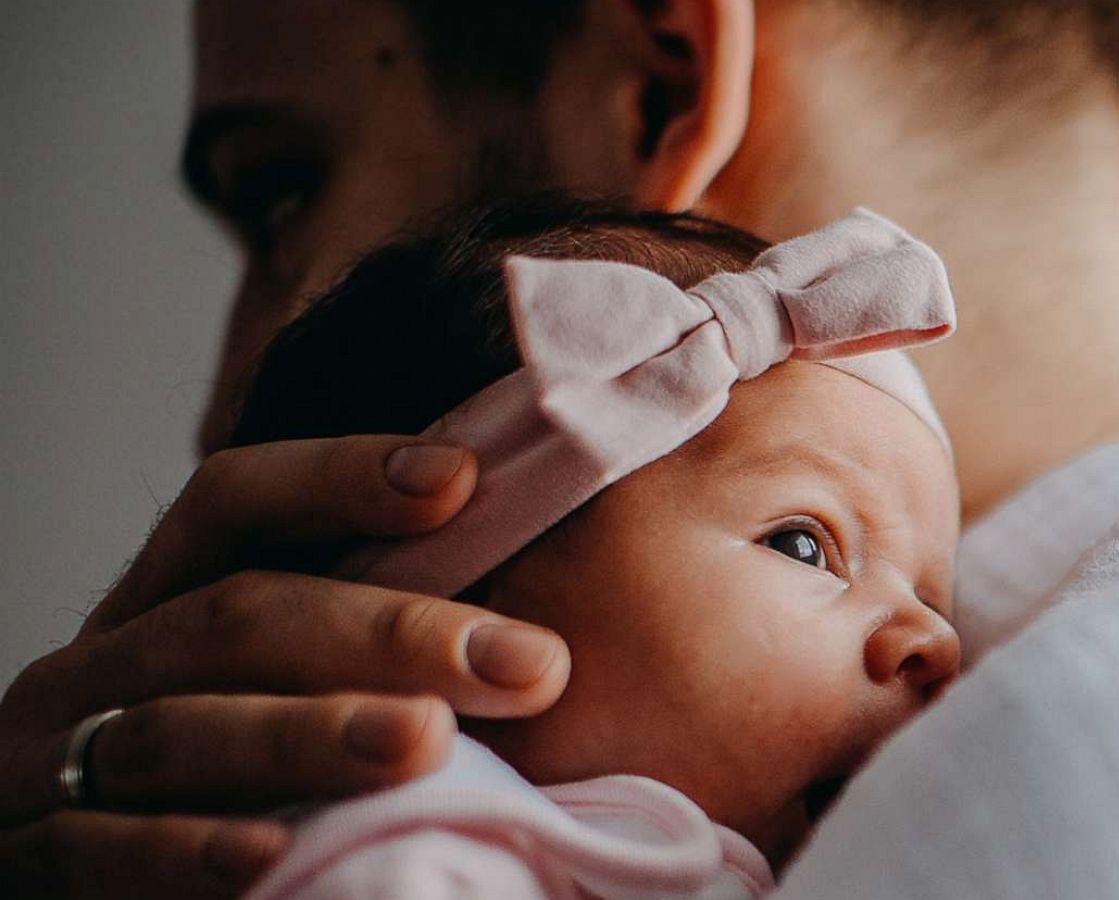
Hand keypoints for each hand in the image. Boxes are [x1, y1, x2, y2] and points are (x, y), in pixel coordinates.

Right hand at [0, 436, 570, 897]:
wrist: (86, 879)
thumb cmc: (214, 786)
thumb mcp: (272, 697)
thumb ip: (358, 657)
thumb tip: (532, 634)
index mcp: (162, 605)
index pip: (235, 502)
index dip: (340, 475)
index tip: (461, 477)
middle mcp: (100, 666)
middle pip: (236, 614)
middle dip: (389, 632)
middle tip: (525, 662)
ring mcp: (45, 761)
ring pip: (176, 727)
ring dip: (305, 734)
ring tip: (427, 742)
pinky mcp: (25, 864)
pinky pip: (92, 848)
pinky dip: (181, 850)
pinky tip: (269, 856)